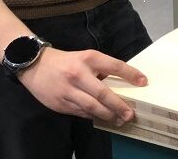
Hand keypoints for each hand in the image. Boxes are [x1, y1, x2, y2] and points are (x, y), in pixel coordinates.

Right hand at [17, 47, 146, 126]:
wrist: (34, 65)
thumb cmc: (66, 62)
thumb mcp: (85, 57)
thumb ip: (101, 69)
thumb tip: (122, 83)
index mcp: (88, 58)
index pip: (114, 66)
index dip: (130, 74)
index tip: (143, 82)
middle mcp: (79, 74)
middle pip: (103, 93)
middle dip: (119, 105)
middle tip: (130, 114)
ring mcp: (68, 91)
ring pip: (92, 107)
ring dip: (108, 115)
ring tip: (119, 119)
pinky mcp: (60, 104)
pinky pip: (81, 112)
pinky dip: (93, 116)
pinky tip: (102, 118)